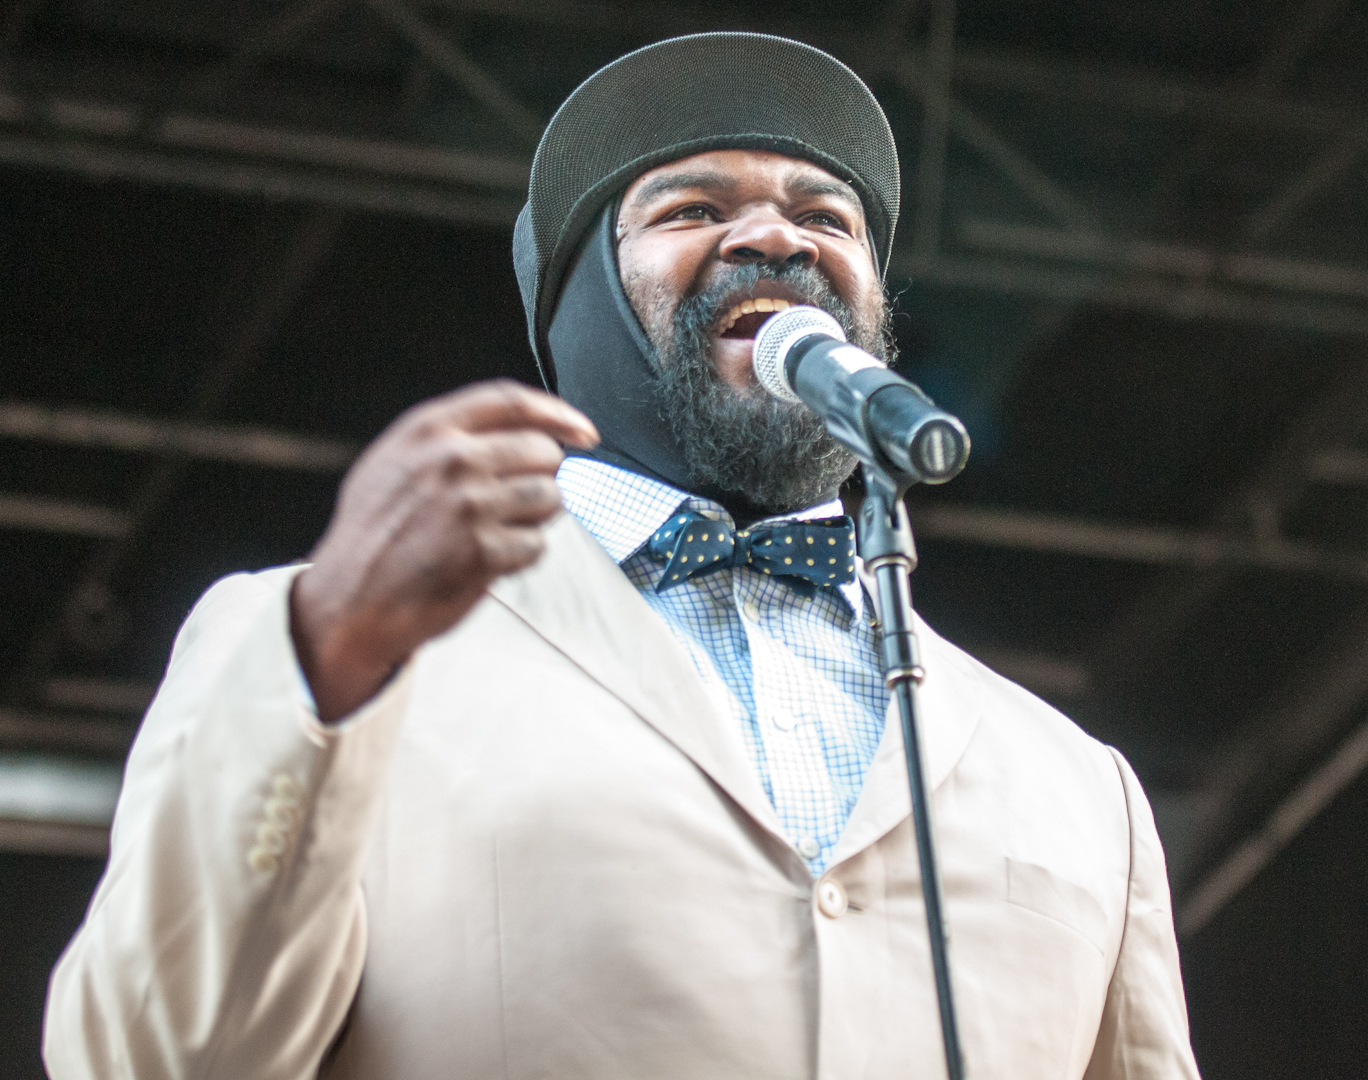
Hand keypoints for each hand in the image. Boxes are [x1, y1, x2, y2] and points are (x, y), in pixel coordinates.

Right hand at [290, 380, 598, 721]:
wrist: (349, 599)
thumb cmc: (371, 535)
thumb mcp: (392, 462)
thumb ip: (447, 438)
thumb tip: (516, 432)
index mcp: (428, 429)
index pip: (513, 402)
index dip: (558, 415)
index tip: (583, 431)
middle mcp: (452, 460)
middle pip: (543, 453)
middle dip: (542, 478)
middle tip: (516, 503)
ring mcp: (470, 505)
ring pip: (550, 498)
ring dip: (535, 519)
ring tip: (498, 532)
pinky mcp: (484, 550)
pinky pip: (537, 545)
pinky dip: (521, 556)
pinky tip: (488, 560)